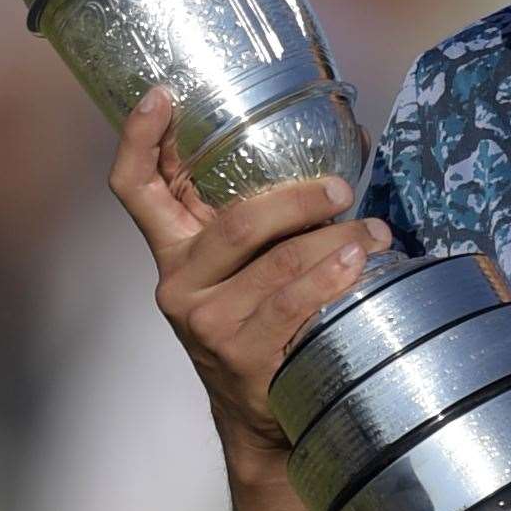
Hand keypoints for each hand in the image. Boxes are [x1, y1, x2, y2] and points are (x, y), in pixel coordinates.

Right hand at [106, 87, 393, 473]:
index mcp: (174, 248)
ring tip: (375, 232)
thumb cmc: (263, 317)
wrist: (261, 416)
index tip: (162, 94)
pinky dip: (332, 279)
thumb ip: (267, 213)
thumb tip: (341, 145)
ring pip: (277, 261)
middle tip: (343, 190)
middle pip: (237, 221)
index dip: (139, 138)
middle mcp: (180, 282)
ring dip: (338, 240)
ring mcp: (206, 321)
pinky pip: (292, 304)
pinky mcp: (240, 355)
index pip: (135, 188)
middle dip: (299, 199)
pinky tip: (359, 265)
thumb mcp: (247, 264)